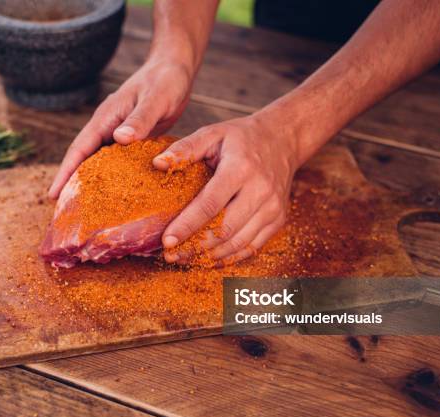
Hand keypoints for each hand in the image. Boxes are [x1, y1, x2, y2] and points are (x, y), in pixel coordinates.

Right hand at [48, 58, 193, 197]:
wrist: (174, 69)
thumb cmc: (165, 81)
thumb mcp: (155, 100)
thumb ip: (139, 120)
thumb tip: (119, 138)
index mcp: (106, 118)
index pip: (79, 149)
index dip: (65, 173)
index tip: (53, 195)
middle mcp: (108, 127)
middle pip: (84, 160)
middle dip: (73, 183)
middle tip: (66, 212)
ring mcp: (118, 134)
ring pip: (100, 162)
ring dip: (92, 183)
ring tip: (87, 210)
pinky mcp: (132, 139)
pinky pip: (118, 162)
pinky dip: (114, 177)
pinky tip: (117, 195)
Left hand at [154, 109, 301, 265]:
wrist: (282, 140)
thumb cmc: (241, 138)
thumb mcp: (212, 133)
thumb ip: (184, 148)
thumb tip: (157, 164)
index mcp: (241, 168)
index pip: (210, 204)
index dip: (187, 225)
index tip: (167, 241)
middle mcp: (260, 190)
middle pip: (225, 229)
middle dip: (195, 246)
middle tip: (170, 255)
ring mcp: (273, 208)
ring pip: (238, 243)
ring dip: (209, 256)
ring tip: (184, 258)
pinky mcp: (278, 220)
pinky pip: (251, 247)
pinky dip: (229, 257)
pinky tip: (208, 258)